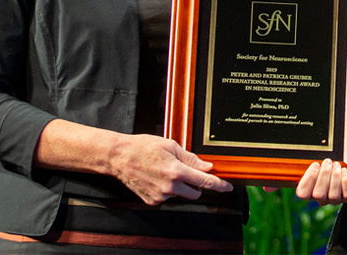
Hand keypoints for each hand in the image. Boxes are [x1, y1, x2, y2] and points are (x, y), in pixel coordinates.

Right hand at [107, 133, 233, 205]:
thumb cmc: (142, 147)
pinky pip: (167, 197)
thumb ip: (190, 158)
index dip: (219, 185)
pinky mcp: (152, 201)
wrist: (118, 157)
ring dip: (179, 186)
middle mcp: (170, 186)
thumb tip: (206, 167)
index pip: (205, 182)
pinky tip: (155, 178)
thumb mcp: (169, 145)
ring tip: (164, 172)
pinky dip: (166, 190)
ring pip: (180, 195)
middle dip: (195, 184)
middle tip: (186, 172)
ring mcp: (161, 196)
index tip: (228, 187)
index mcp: (176, 171)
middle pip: (195, 193)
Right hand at [293, 158, 346, 203]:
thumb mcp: (314, 166)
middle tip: (328, 161)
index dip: (309, 179)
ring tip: (336, 164)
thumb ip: (305, 165)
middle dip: (324, 175)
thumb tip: (289, 158)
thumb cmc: (323, 168)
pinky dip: (346, 181)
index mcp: (308, 192)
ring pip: (333, 195)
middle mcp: (320, 199)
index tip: (316, 164)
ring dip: (335, 176)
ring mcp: (334, 200)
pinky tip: (344, 171)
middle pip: (319, 194)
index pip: (303, 193)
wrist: (342, 176)